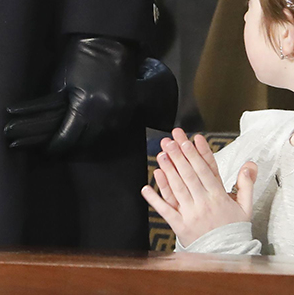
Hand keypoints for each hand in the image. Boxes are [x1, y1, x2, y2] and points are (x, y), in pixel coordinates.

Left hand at [5, 35, 136, 154]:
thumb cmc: (78, 58)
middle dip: (71, 145)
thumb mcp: (61, 82)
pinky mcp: (129, 109)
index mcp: (85, 106)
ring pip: (101, 138)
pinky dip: (101, 132)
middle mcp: (106, 114)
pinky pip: (113, 129)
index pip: (68, 137)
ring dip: (86, 141)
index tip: (47, 149)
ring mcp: (120, 113)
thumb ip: (59, 107)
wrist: (106, 42)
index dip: (56, 145)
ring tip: (73, 141)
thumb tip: (53, 126)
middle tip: (58, 147)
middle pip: (86, 142)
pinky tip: (90, 131)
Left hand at [142, 127, 255, 247]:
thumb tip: (250, 165)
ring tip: (161, 155)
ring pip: (177, 189)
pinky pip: (166, 210)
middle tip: (169, 141)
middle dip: (178, 156)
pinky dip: (155, 199)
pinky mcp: (180, 226)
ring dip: (167, 171)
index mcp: (219, 197)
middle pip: (189, 176)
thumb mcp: (245, 207)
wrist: (228, 256)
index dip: (197, 154)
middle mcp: (204, 204)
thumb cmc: (234, 230)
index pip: (206, 171)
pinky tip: (146, 187)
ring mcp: (191, 215)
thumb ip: (246, 184)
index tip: (190, 139)